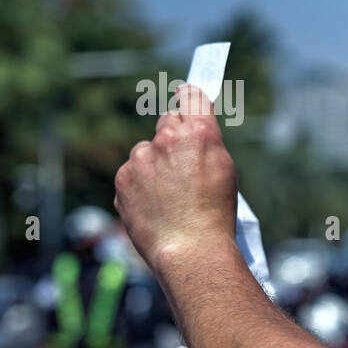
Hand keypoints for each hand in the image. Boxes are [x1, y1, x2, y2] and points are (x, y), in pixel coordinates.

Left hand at [114, 84, 236, 272]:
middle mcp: (165, 139)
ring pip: (147, 151)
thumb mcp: (225, 171)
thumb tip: (193, 133)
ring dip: (155, 164)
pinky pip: (132, 174)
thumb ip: (206, 144)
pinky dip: (141, 186)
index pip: (191, 97)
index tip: (188, 97)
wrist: (190, 250)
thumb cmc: (216, 215)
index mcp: (198, 134)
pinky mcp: (122, 179)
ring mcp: (140, 159)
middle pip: (167, 121)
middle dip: (174, 134)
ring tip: (170, 196)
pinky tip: (156, 206)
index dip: (191, 97)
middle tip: (184, 160)